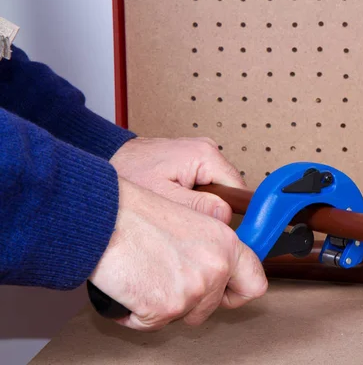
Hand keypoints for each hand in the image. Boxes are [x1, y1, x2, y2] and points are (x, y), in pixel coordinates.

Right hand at [89, 178, 267, 330]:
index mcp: (225, 243)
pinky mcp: (166, 308)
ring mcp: (193, 290)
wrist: (103, 218)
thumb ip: (211, 248)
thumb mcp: (191, 221)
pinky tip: (129, 283)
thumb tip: (217, 270)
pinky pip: (150, 324)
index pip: (255, 283)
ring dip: (160, 305)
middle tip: (164, 278)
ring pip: (181, 316)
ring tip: (144, 274)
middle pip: (211, 308)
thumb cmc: (136, 214)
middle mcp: (215, 266)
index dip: (237, 293)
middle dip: (187, 301)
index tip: (226, 293)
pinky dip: (135, 312)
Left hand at [110, 137, 244, 223]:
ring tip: (179, 210)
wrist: (108, 159)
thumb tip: (225, 217)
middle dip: (214, 210)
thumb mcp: (164, 197)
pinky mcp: (192, 160)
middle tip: (190, 222)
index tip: (219, 230)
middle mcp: (207, 150)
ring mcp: (200, 154)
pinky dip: (195, 197)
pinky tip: (178, 203)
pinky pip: (206, 184)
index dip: (231, 213)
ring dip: (203, 204)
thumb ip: (198, 207)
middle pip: (229, 190)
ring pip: (217, 189)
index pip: (238, 189)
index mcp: (205, 155)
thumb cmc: (128, 172)